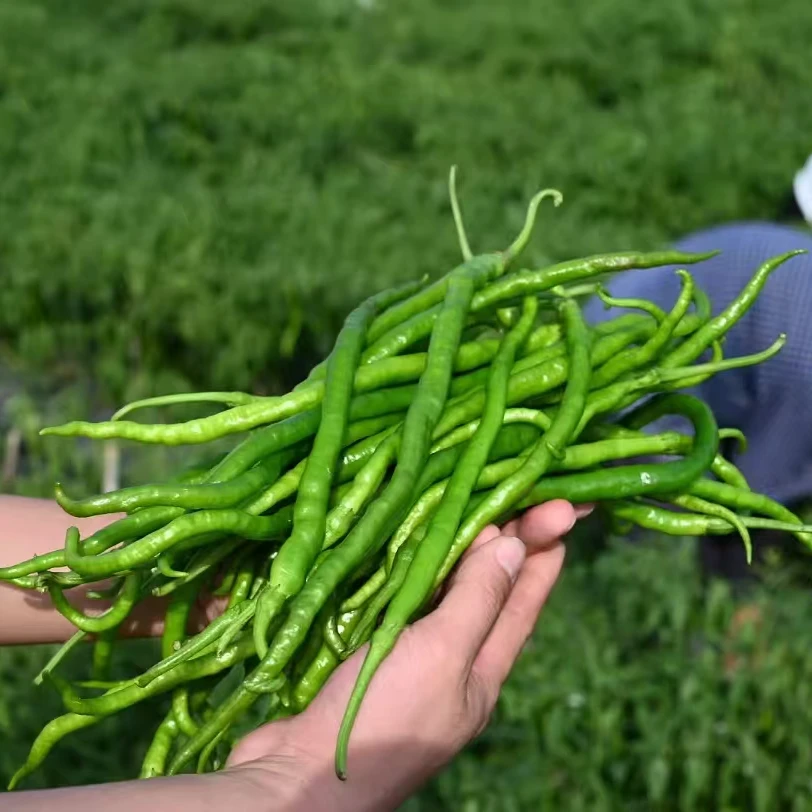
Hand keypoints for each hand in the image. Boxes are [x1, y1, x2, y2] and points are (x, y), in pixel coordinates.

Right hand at [227, 500, 582, 811]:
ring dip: (458, 543)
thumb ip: (480, 600)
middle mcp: (452, 658)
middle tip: (521, 485)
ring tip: (473, 497)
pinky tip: (411, 534)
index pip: (526, 599)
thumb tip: (516, 545)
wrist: (299, 777)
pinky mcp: (368, 644)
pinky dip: (411, 562)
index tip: (563, 506)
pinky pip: (400, 593)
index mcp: (482, 669)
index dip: (546, 550)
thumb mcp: (443, 655)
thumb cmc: (383, 719)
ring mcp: (409, 651)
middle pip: (487, 586)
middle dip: (507, 537)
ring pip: (442, 586)